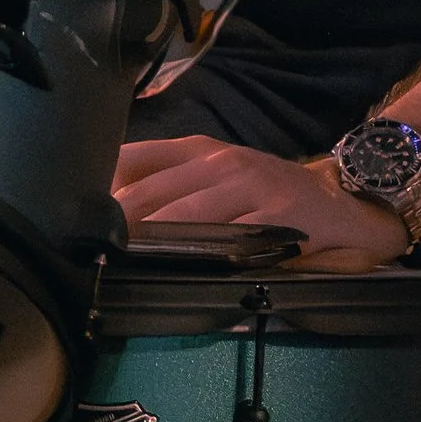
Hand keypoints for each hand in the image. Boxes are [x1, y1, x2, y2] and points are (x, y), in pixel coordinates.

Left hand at [114, 134, 407, 264]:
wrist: (345, 201)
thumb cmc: (271, 195)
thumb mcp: (217, 179)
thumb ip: (169, 189)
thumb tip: (108, 217)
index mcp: (197, 149)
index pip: (132, 159)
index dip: (100, 192)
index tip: (75, 223)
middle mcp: (219, 160)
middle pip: (148, 192)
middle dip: (115, 227)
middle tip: (87, 256)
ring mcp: (250, 183)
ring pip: (184, 214)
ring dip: (150, 243)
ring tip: (121, 266)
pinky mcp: (278, 212)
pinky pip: (231, 237)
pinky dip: (205, 256)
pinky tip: (183, 271)